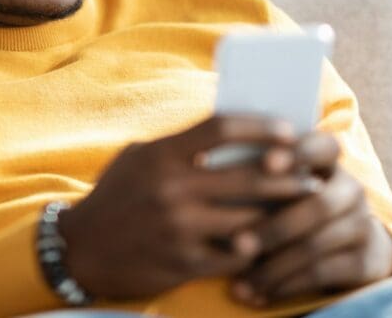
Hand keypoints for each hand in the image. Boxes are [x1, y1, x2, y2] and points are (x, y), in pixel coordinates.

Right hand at [58, 115, 322, 299]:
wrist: (80, 250)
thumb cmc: (116, 196)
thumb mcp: (139, 159)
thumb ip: (180, 147)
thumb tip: (233, 136)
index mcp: (161, 155)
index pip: (221, 128)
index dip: (261, 127)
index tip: (289, 131)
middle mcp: (171, 189)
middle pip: (249, 177)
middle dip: (289, 177)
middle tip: (311, 176)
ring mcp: (179, 228)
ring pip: (250, 220)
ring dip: (279, 216)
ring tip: (299, 212)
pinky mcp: (183, 263)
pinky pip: (235, 258)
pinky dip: (254, 251)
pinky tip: (266, 245)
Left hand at [229, 132, 391, 306]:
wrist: (344, 242)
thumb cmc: (290, 202)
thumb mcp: (279, 183)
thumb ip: (257, 173)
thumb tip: (207, 170)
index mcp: (328, 160)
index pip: (322, 146)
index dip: (298, 152)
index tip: (266, 164)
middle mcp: (350, 188)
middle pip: (318, 204)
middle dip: (275, 225)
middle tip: (237, 243)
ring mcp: (361, 224)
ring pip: (316, 244)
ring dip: (274, 265)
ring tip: (238, 281)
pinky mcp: (364, 260)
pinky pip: (322, 273)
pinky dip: (286, 285)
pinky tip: (258, 294)